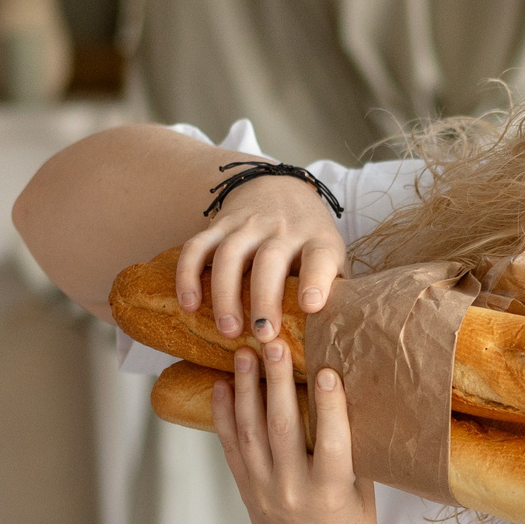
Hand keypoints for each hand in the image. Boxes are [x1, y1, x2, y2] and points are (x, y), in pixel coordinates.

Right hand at [177, 170, 349, 342]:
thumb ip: (334, 287)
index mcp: (317, 239)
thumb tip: (335, 335)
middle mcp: (282, 228)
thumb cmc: (309, 239)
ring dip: (226, 294)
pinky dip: (188, 275)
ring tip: (228, 330)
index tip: (311, 306)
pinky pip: (197, 247)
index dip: (316, 279)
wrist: (280, 188)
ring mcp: (247, 224)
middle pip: (270, 260)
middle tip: (263, 334)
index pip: (319, 255)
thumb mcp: (330, 255)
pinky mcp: (218, 224)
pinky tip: (189, 305)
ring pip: (230, 254)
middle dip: (264, 299)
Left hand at [213, 338, 378, 523]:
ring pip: (251, 432)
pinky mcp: (247, 493)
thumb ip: (351, 451)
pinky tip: (223, 387)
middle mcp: (293, 492)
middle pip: (281, 428)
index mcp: (332, 493)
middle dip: (276, 382)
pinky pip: (232, 449)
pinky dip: (224, 416)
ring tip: (245, 354)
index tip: (328, 371)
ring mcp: (264, 492)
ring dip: (246, 389)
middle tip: (274, 344)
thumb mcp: (362, 493)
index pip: (332, 442)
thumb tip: (344, 398)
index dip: (330, 405)